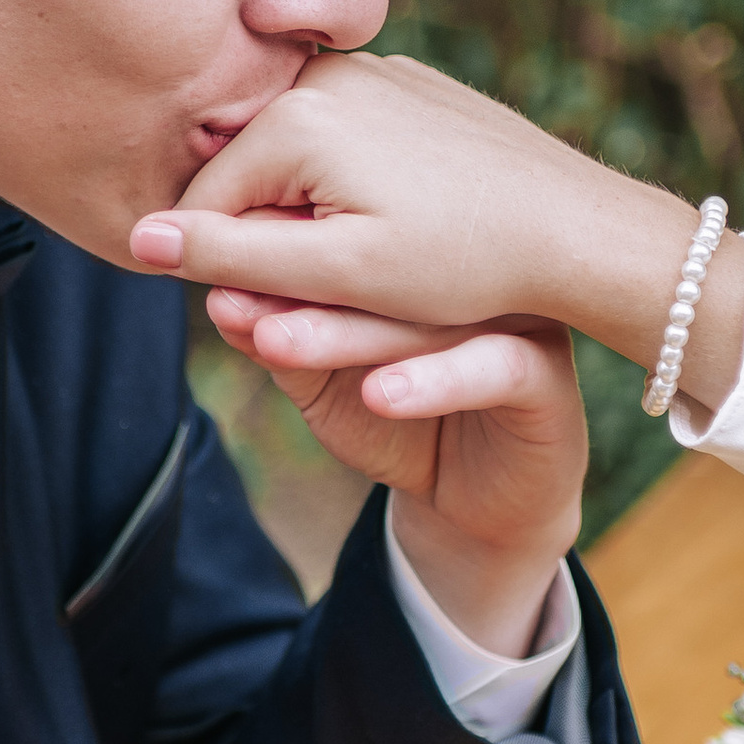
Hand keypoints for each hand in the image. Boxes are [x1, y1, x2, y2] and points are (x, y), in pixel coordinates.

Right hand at [129, 49, 743, 415]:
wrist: (577, 227)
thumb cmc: (463, 261)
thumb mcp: (339, 275)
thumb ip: (232, 255)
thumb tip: (141, 238)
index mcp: (294, 117)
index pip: (205, 204)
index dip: (227, 271)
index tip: (279, 312)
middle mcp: (324, 74)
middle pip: (249, 174)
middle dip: (273, 238)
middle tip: (338, 293)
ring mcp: (371, 70)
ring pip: (298, 158)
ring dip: (312, 213)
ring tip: (379, 264)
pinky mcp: (409, 83)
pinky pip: (348, 137)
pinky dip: (354, 183)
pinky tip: (405, 222)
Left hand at [202, 279, 584, 655]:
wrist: (479, 502)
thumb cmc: (397, 422)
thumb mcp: (325, 386)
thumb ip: (284, 346)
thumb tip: (218, 298)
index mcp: (417, 258)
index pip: (340, 242)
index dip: (269, 253)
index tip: (197, 262)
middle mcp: (467, 275)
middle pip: (374, 272)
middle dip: (293, 290)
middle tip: (227, 298)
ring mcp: (514, 316)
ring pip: (426, 317)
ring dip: (347, 333)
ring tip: (279, 346)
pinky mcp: (546, 373)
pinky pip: (494, 367)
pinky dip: (435, 381)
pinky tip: (381, 394)